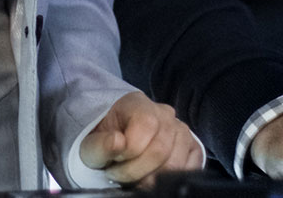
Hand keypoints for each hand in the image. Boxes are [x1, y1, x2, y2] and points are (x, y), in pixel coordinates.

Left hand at [78, 91, 204, 185]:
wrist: (115, 139)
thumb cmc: (104, 140)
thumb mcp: (90, 144)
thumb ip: (99, 145)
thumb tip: (118, 143)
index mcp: (139, 105)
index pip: (146, 126)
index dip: (128, 152)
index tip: (112, 162)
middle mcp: (165, 114)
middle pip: (161, 150)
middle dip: (137, 171)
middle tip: (120, 174)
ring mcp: (181, 130)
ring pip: (176, 163)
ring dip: (152, 178)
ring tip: (135, 176)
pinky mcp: (192, 147)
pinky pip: (191, 168)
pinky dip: (172, 178)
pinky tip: (153, 176)